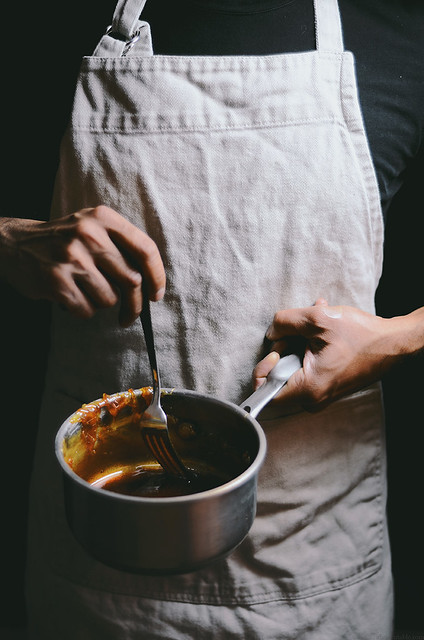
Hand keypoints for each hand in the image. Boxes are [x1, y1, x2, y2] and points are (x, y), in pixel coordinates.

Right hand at [0, 206, 165, 325]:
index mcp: (103, 218)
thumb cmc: (64, 240)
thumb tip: (151, 284)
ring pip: (110, 299)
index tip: (156, 295)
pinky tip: (70, 296)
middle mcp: (89, 234)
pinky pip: (87, 310)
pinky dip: (82, 310)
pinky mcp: (57, 281)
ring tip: (85, 291)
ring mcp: (72, 257)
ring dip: (101, 303)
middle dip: (135, 304)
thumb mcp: (92, 227)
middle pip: (132, 280)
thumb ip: (121, 246)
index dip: (157, 276)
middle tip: (130, 314)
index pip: (145, 249)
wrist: (14, 244)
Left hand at [253, 298, 414, 411]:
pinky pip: (306, 369)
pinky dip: (309, 348)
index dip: (263, 369)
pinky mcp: (327, 387)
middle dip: (284, 349)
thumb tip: (271, 333)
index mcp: (308, 389)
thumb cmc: (361, 335)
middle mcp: (313, 399)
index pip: (264, 393)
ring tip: (314, 324)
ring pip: (292, 370)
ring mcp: (321, 395)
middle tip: (299, 332)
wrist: (394, 344)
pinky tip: (322, 330)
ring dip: (298, 343)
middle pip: (278, 378)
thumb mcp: (317, 319)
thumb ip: (284, 323)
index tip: (276, 351)